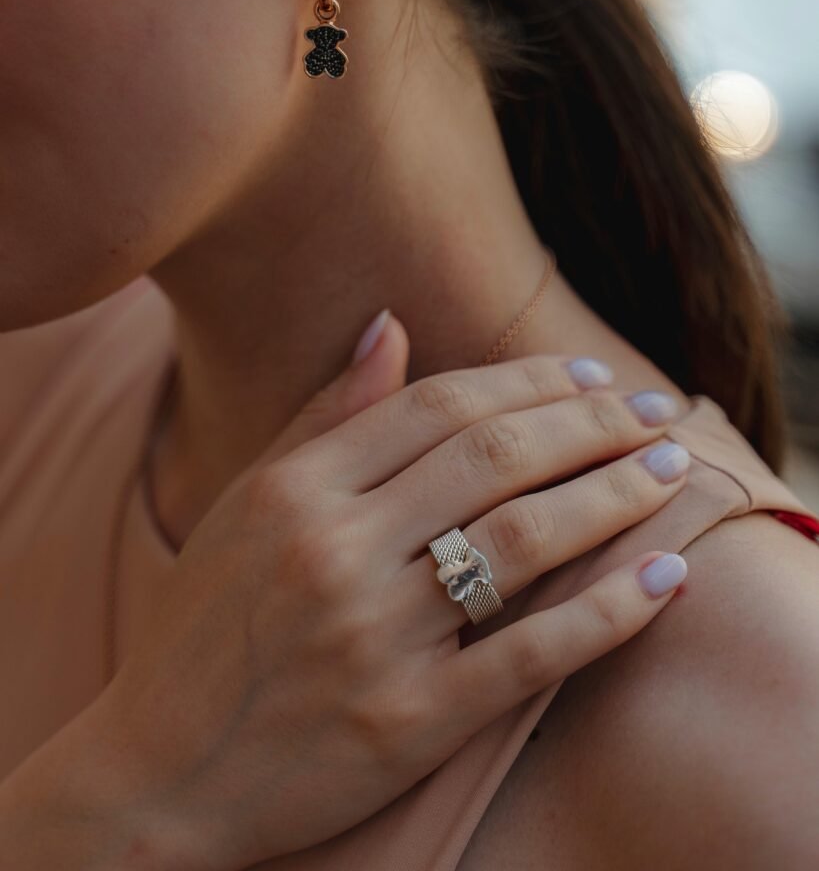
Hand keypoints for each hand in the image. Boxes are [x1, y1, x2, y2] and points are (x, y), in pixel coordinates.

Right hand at [9, 314, 690, 868]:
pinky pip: (530, 655)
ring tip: (672, 470)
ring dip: (615, 495)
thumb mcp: (246, 505)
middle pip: (495, 459)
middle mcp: (335, 551)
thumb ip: (321, 416)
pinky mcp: (409, 722)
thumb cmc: (200, 629)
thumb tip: (389, 325)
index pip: (438, 408)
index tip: (588, 375)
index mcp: (294, 490)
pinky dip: (608, 613)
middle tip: (655, 411)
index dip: (527, 383)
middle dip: (592, 424)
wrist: (157, 775)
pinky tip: (664, 577)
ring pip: (526, 540)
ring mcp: (374, 638)